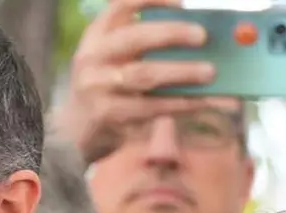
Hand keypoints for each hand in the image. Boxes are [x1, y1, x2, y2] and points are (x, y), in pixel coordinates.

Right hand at [54, 0, 219, 163]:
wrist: (75, 127)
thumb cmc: (109, 83)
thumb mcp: (115, 55)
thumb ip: (146, 41)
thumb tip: (202, 32)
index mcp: (98, 35)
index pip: (122, 5)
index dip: (152, 0)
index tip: (182, 4)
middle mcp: (92, 56)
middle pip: (134, 38)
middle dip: (172, 34)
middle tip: (202, 36)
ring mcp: (96, 86)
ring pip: (143, 75)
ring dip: (181, 72)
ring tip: (210, 73)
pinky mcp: (105, 113)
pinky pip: (148, 106)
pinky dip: (179, 103)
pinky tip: (200, 101)